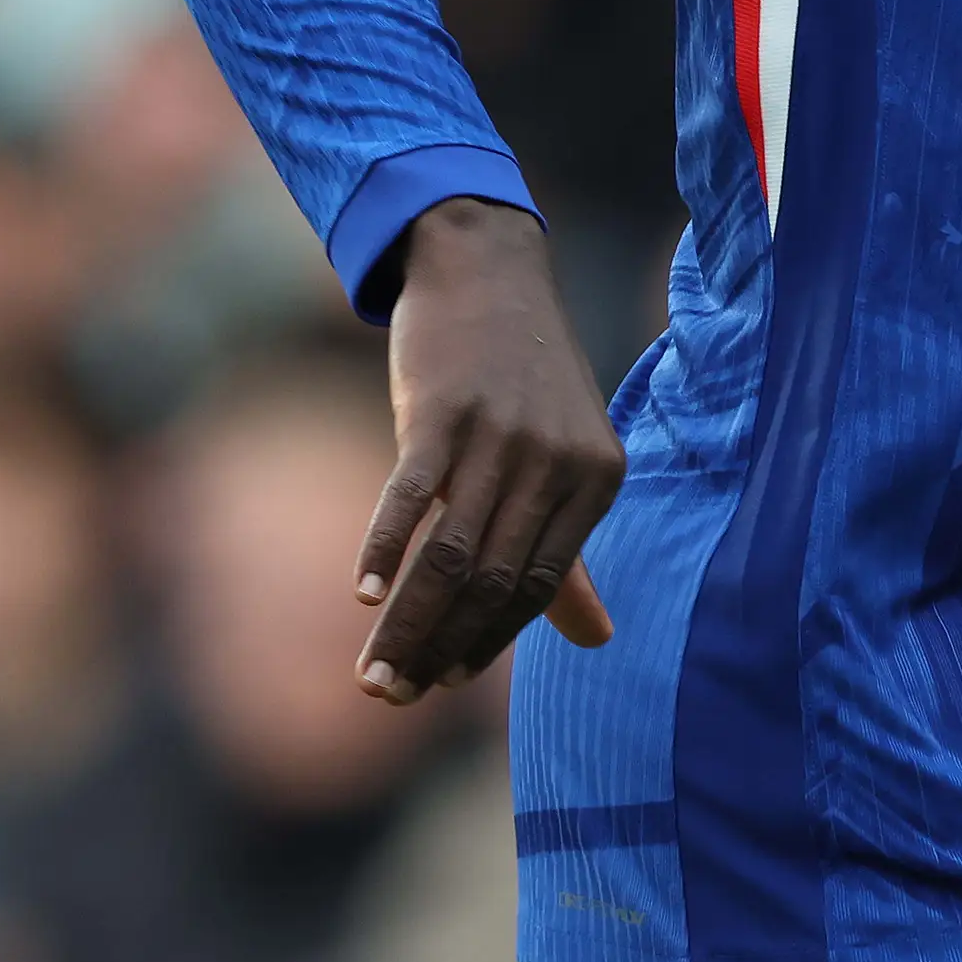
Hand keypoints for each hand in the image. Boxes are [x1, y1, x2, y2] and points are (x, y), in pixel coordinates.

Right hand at [354, 198, 622, 702]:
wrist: (486, 267)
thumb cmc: (524, 377)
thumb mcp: (564, 458)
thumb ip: (570, 554)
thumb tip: (598, 641)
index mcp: (596, 478)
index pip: (537, 587)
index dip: (486, 642)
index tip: (440, 683)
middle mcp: (556, 460)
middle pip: (492, 580)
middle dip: (438, 647)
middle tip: (389, 694)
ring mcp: (500, 434)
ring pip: (451, 553)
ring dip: (406, 622)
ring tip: (370, 672)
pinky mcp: (443, 409)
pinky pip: (412, 496)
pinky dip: (385, 549)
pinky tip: (363, 594)